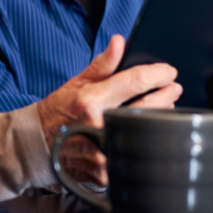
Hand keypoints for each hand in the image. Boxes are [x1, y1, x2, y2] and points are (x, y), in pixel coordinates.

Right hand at [37, 35, 179, 184]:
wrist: (39, 143)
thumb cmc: (60, 109)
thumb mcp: (78, 82)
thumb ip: (103, 64)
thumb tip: (120, 41)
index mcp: (91, 99)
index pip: (136, 81)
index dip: (158, 74)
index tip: (169, 71)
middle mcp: (98, 124)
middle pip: (149, 106)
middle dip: (167, 93)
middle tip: (173, 87)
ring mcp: (103, 150)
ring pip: (147, 132)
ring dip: (159, 117)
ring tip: (160, 106)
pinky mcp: (106, 170)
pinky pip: (136, 152)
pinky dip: (143, 139)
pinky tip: (143, 131)